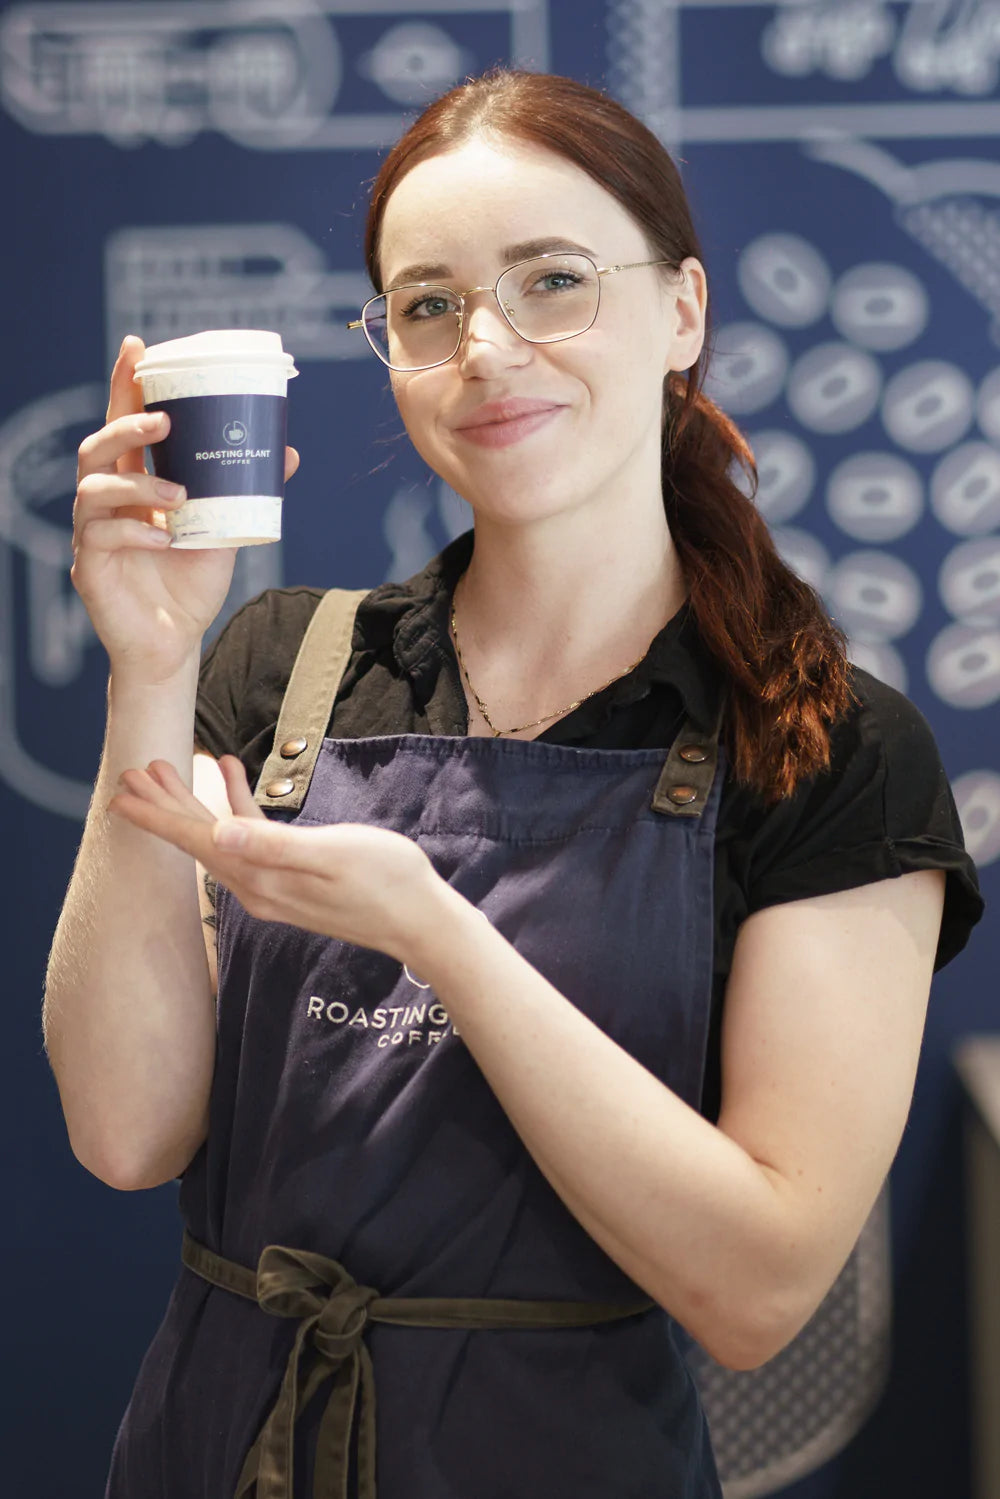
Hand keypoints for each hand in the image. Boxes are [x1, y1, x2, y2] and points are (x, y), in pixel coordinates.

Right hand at [71, 336, 300, 684]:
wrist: (176, 640)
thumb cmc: (192, 581)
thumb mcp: (226, 528)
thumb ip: (246, 491)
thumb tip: (287, 452)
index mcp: (135, 481)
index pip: (122, 422)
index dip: (126, 383)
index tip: (138, 346)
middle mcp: (106, 499)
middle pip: (97, 445)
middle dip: (127, 425)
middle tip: (165, 422)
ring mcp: (92, 531)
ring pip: (93, 487)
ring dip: (138, 483)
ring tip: (179, 496)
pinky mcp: (89, 566)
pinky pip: (101, 535)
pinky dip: (135, 532)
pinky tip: (165, 539)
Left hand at [107, 755, 446, 963]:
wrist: (421, 920)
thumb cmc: (387, 882)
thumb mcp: (334, 854)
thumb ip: (275, 845)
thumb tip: (219, 835)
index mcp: (262, 878)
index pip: (197, 842)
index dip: (158, 815)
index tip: (123, 791)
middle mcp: (258, 887)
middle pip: (198, 841)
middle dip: (164, 806)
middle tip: (131, 772)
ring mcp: (274, 885)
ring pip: (218, 839)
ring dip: (193, 804)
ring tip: (167, 770)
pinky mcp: (292, 878)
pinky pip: (251, 839)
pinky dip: (236, 807)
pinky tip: (232, 776)